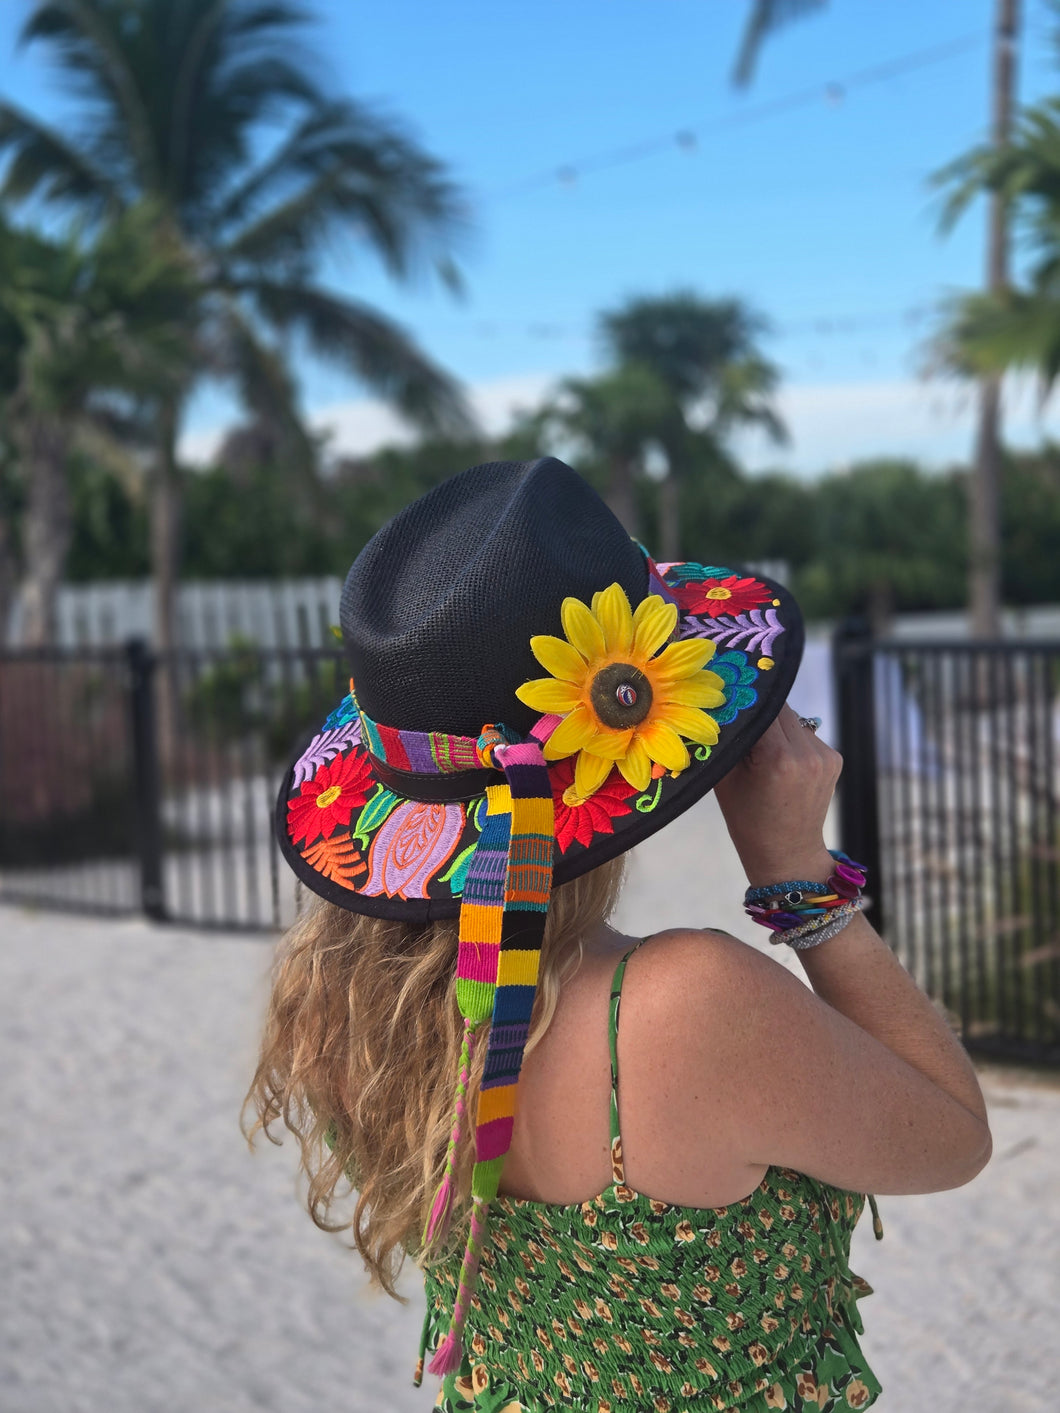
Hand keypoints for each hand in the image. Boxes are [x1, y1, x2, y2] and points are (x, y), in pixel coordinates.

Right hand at [713, 705, 842, 887]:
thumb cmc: (747, 820)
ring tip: (765, 753)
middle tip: (744, 730)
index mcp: (778, 759)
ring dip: (778, 727)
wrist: (788, 852)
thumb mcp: (725, 780)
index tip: (730, 706)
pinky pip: (807, 734)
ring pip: (795, 720)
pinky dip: (792, 740)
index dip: (744, 705)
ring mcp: (825, 756)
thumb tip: (726, 708)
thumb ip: (727, 742)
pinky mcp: (835, 759)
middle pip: (781, 709)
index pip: (761, 708)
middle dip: (761, 715)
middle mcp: (807, 753)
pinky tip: (783, 764)